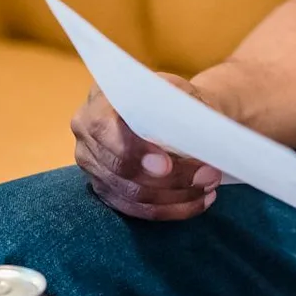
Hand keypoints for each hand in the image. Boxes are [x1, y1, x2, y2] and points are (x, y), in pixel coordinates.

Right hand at [71, 73, 221, 219]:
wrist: (168, 107)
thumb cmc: (171, 95)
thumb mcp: (176, 87)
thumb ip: (177, 104)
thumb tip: (194, 131)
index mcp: (99, 101)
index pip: (106, 131)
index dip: (135, 151)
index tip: (167, 165)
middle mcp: (86, 134)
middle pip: (120, 169)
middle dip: (170, 179)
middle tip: (209, 176)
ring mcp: (93, 165)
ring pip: (131, 195)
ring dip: (176, 196)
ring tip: (209, 186)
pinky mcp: (106, 188)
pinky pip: (136, 209)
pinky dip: (170, 209)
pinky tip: (198, 201)